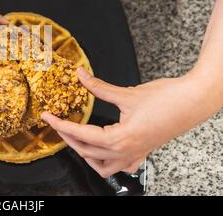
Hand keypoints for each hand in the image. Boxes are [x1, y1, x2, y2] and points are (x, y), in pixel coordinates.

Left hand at [42, 67, 208, 177]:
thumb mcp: (126, 93)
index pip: (80, 134)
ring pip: (102, 166)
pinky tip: (103, 151)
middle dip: (69, 137)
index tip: (48, 117)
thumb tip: (80, 75)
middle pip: (87, 152)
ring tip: (76, 138)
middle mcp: (125, 152)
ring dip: (86, 154)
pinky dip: (107, 161)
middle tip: (58, 123)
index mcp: (119, 139)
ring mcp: (135, 155)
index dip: (60, 125)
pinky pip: (120, 166)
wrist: (194, 102)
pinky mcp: (143, 152)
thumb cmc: (166, 99)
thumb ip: (99, 87)